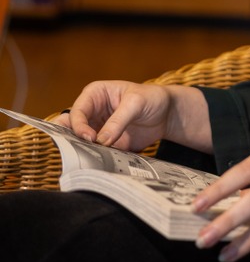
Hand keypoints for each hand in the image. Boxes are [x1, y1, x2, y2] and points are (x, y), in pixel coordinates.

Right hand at [55, 81, 175, 151]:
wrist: (167, 114)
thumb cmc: (151, 98)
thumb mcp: (136, 103)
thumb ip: (119, 120)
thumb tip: (101, 141)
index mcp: (95, 95)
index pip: (77, 111)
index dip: (79, 126)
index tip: (90, 138)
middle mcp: (92, 112)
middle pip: (71, 128)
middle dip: (71, 140)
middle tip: (77, 152)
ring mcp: (97, 130)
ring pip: (79, 143)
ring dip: (83, 152)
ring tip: (88, 161)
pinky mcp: (106, 145)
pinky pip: (95, 154)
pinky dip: (96, 160)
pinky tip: (101, 166)